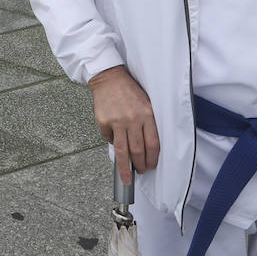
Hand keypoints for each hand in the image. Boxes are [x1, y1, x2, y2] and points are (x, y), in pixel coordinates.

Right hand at [88, 66, 159, 184]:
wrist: (110, 78)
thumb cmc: (130, 91)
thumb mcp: (146, 104)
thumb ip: (148, 123)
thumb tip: (147, 148)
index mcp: (146, 114)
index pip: (152, 144)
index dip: (152, 159)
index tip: (151, 166)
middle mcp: (132, 119)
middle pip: (137, 151)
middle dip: (140, 166)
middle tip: (141, 171)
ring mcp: (117, 121)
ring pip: (122, 152)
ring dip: (126, 167)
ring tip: (128, 176)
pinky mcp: (104, 122)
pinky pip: (109, 139)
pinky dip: (112, 144)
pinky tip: (116, 145)